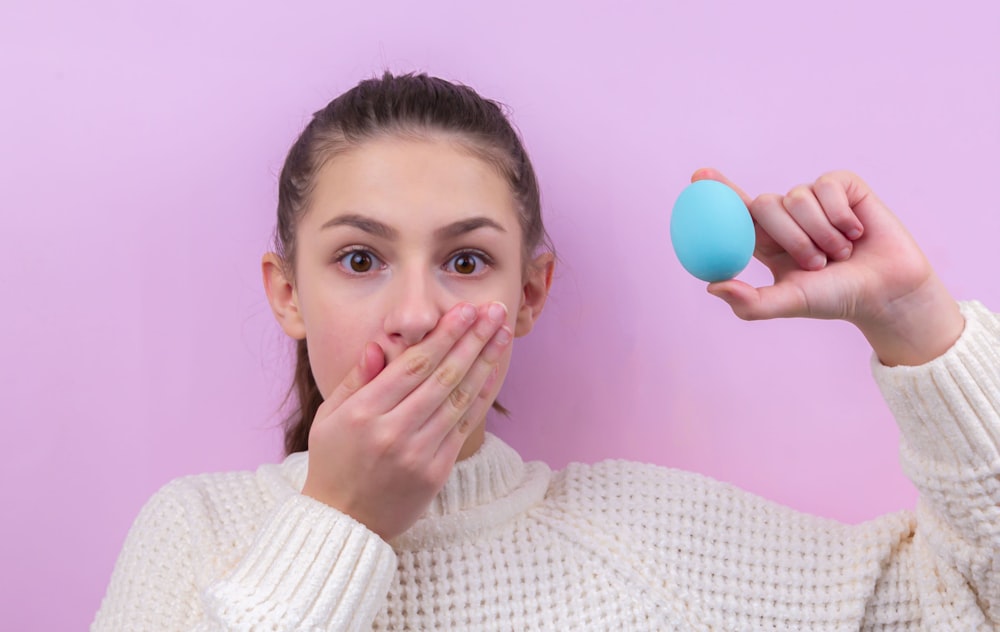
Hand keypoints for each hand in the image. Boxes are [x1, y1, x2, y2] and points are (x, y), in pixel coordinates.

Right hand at [301, 301, 511, 539]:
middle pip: (442, 376)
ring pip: (459, 398)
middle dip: (472, 338)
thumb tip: (377, 345)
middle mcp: (393, 432)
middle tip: (492, 310)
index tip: (464, 310)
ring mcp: (418, 453)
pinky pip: (464, 425)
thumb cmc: (334, 461)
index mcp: (363, 414)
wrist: (345, 522)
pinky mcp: (436, 471)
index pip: (413, 365)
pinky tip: (493, 371)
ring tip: (501, 332)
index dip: (443, 335)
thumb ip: (355, 380)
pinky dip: (481, 396)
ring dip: (484, 361)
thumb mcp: (329, 417)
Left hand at [694, 168, 963, 365]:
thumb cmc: (836, 298)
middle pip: (764, 204)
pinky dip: (841, 216)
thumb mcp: (790, 302)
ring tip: (840, 253)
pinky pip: (827, 187)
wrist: (886, 291)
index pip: (735, 209)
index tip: (698, 177)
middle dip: (791, 238)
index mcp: (766, 240)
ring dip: (821, 233)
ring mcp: (814, 199)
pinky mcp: (843, 186)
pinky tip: (857, 231)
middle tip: (817, 263)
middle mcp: (786, 216)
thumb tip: (712, 286)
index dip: (717, 189)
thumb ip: (751, 302)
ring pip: (797, 198)